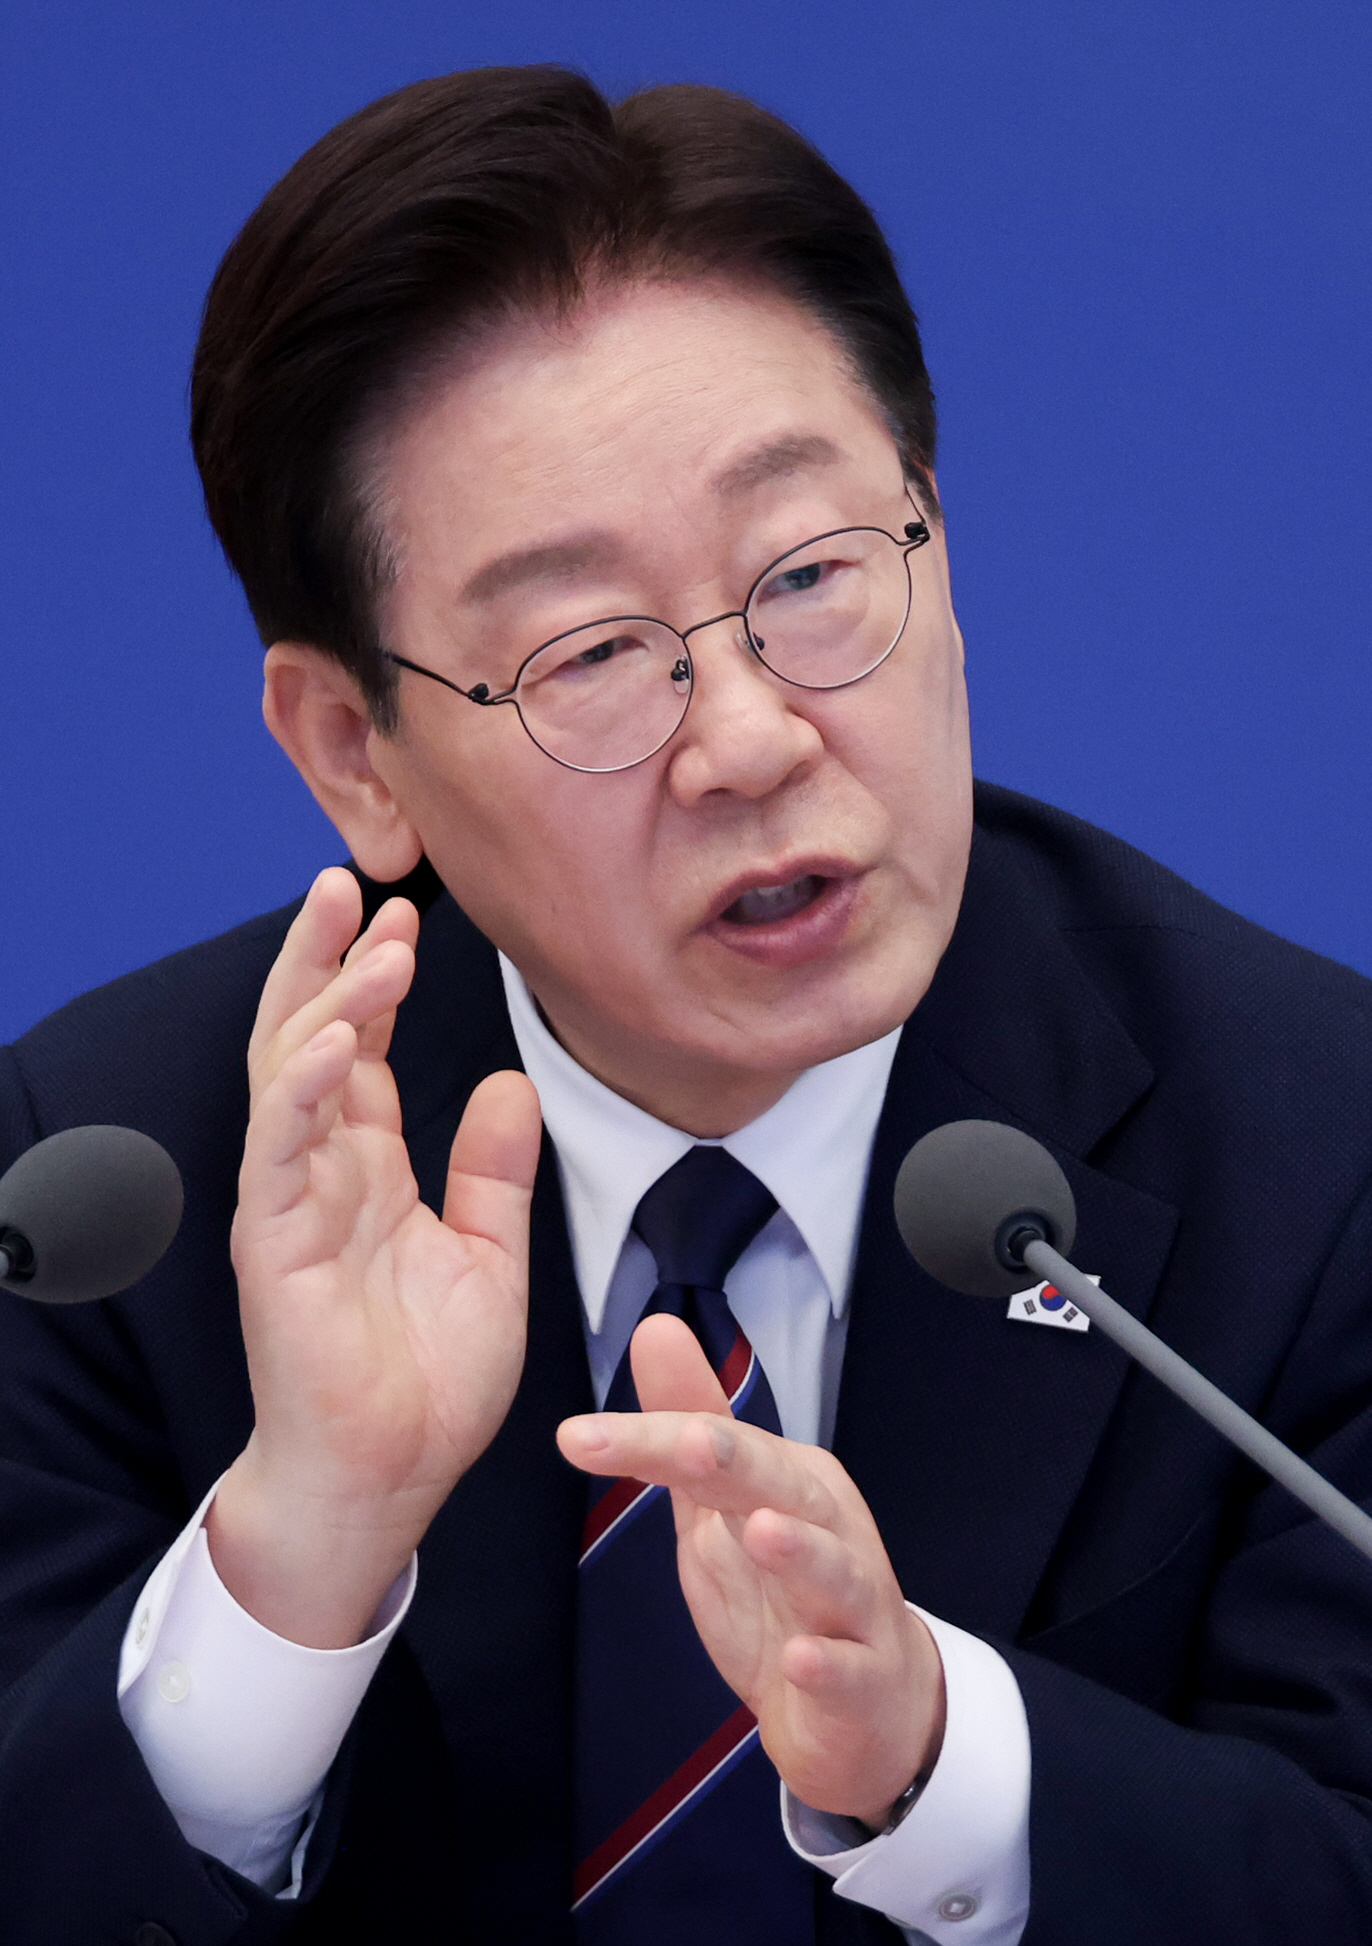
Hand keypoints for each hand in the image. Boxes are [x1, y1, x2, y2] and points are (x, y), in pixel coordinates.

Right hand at [209, 867, 541, 1646]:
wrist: (390, 1479)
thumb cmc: (429, 1382)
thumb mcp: (488, 1258)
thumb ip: (494, 1173)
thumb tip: (508, 1083)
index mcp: (370, 1168)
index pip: (360, 1050)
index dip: (376, 981)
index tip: (406, 916)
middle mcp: (323, 1170)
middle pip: (310, 1036)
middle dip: (326, 958)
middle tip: (349, 881)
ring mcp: (293, 1201)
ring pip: (290, 1074)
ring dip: (325, 1002)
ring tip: (371, 940)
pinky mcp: (276, 1243)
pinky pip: (279, 1150)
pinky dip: (299, 1090)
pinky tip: (328, 1043)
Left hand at [557, 1313, 945, 1827]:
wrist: (861, 1702)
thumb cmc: (786, 1590)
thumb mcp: (723, 1504)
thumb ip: (689, 1420)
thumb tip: (655, 1327)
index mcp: (788, 1479)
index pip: (715, 1444)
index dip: (648, 1437)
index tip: (577, 1437)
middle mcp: (827, 1526)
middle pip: (779, 1485)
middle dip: (738, 1462)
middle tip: (689, 1444)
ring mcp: (852, 1601)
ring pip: (835, 1567)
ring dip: (802, 1550)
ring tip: (763, 1531)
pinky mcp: (863, 1676)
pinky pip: (849, 1667)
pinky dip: (827, 1663)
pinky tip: (801, 1659)